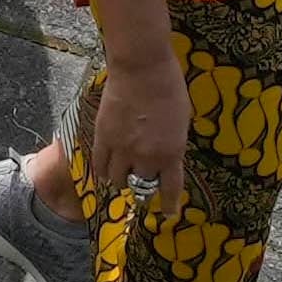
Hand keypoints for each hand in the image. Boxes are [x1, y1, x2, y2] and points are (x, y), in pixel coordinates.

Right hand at [73, 48, 196, 208]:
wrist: (141, 68)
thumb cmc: (169, 87)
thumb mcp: (182, 120)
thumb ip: (173, 142)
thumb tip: (166, 154)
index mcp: (172, 152)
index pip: (171, 188)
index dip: (170, 204)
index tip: (169, 213)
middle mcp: (147, 157)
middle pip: (143, 184)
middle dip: (144, 183)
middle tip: (142, 180)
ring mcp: (123, 148)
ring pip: (119, 179)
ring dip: (122, 180)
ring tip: (122, 176)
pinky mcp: (104, 137)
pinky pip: (100, 165)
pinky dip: (103, 172)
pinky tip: (105, 173)